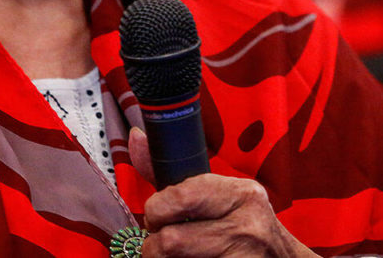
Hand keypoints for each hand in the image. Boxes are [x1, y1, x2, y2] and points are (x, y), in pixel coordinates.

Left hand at [129, 129, 318, 256]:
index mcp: (242, 193)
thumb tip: (136, 138)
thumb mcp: (218, 194)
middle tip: (160, 242)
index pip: (181, 199)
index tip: (156, 216)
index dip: (156, 211)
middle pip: (171, 241)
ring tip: (177, 255)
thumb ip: (173, 173)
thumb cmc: (243, 224)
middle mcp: (247, 227)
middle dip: (154, 245)